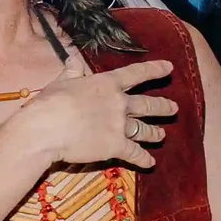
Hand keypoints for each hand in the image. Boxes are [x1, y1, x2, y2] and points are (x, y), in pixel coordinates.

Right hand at [15, 58, 177, 169]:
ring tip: (162, 135)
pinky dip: (143, 159)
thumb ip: (72, 72)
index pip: (137, 74)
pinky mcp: (116, 146)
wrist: (46, 129)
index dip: (154, 70)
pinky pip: (134, 153)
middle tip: (174, 109)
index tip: (169, 68)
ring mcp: (120, 125)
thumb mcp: (60, 83)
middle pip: (148, 104)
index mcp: (107, 84)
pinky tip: (150, 163)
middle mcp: (120, 103)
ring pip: (144, 129)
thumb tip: (73, 58)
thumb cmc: (50, 103)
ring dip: (155, 133)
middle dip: (163, 107)